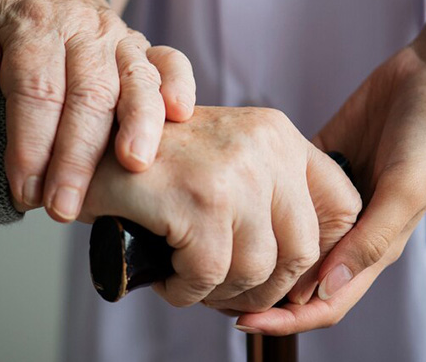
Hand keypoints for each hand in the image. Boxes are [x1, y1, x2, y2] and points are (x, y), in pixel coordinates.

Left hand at [0, 0, 195, 219]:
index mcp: (34, 22)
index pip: (35, 89)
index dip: (30, 144)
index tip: (24, 191)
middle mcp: (82, 27)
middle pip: (88, 94)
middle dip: (77, 157)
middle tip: (63, 208)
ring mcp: (117, 35)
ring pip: (135, 79)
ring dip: (138, 125)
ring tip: (134, 167)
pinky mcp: (140, 44)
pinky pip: (169, 60)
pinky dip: (178, 84)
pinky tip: (180, 115)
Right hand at [79, 106, 360, 313]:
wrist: (83, 146)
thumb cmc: (154, 164)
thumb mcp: (226, 160)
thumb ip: (272, 193)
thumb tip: (312, 269)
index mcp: (278, 134)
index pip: (342, 205)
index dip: (322, 254)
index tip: (286, 275)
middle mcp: (265, 146)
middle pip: (302, 251)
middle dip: (265, 287)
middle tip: (227, 292)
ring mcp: (233, 172)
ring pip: (256, 270)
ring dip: (220, 292)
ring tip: (190, 281)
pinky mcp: (198, 201)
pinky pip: (208, 276)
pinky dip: (186, 292)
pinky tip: (168, 279)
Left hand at [235, 46, 425, 334]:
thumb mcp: (404, 191)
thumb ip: (369, 241)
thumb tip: (325, 289)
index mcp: (374, 246)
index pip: (326, 300)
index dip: (287, 319)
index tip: (242, 322)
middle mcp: (350, 229)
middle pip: (299, 277)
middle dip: (261, 292)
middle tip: (214, 291)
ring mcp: (332, 198)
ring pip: (287, 238)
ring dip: (258, 249)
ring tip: (216, 250)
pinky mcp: (319, 164)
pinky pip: (284, 191)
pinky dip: (261, 202)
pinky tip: (233, 202)